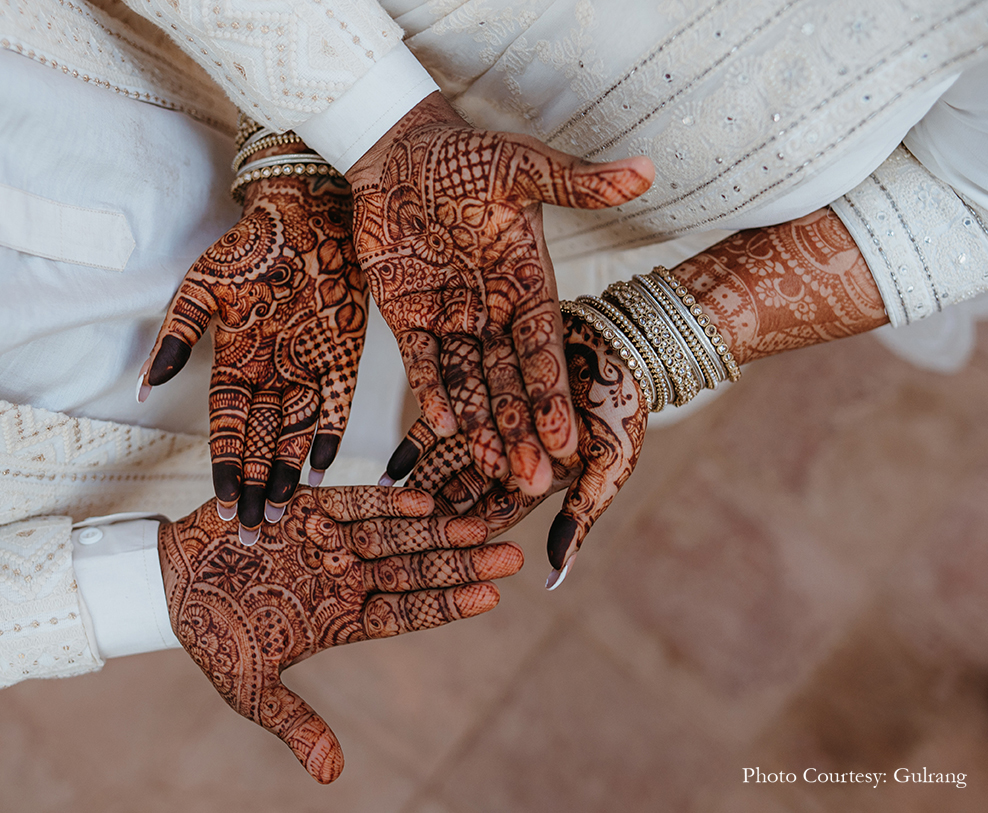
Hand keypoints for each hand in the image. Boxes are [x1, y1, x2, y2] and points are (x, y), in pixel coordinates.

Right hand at [141, 170, 366, 540]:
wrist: (303, 212)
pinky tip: (322, 469)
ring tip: (285, 514)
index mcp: (234, 363)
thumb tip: (147, 385)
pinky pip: (337, 405)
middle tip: (254, 532)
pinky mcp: (343, 356)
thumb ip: (177, 336)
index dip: (227, 467)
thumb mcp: (203, 288)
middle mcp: (271, 375)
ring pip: (297, 434)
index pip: (228, 429)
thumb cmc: (248, 247)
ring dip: (290, 474)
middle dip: (257, 488)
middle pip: (262, 444)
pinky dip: (329, 435)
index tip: (223, 503)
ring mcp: (308, 368)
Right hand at [160, 486, 521, 781]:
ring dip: (434, 530)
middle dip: (461, 562)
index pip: (407, 613)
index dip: (447, 605)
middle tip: (511, 554)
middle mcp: (343, 577)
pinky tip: (422, 501)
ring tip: (479, 526)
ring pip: (392, 535)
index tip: (492, 596)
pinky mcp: (303, 509)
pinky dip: (382, 502)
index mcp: (340, 619)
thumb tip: (331, 775)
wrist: (168, 583)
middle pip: (414, 571)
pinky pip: (351, 504)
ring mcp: (327, 541)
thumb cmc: (212, 635)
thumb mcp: (252, 689)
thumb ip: (295, 724)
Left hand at [346, 93, 652, 496]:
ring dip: (481, 424)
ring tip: (493, 470)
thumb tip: (647, 169)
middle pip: (510, 379)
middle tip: (535, 482)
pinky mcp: (408, 314)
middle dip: (522, 430)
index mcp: (527, 282)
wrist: (400, 146)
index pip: (544, 348)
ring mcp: (450, 315)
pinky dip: (430, 389)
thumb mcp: (524, 165)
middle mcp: (493, 308)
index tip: (568, 440)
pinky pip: (420, 360)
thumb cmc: (467, 151)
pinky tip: (439, 428)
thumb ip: (579, 182)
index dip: (554, 395)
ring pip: (469, 379)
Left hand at [395, 309, 646, 588]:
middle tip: (401, 545)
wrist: (622, 343)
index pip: (498, 515)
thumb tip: (554, 574)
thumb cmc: (623, 407)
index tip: (441, 561)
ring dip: (422, 484)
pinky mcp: (480, 387)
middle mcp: (512, 455)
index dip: (470, 537)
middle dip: (436, 515)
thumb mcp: (608, 463)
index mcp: (540, 478)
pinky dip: (421, 442)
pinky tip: (394, 466)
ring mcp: (493, 423)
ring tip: (388, 514)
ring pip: (449, 459)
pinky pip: (443, 417)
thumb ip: (582, 512)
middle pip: (465, 491)